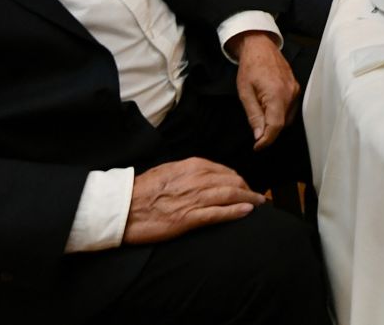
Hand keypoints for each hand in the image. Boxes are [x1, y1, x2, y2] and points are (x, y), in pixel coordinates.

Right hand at [123, 158, 262, 244]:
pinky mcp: (189, 218)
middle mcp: (197, 179)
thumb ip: (188, 172)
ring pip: (231, 195)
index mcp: (192, 166)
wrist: (123, 207)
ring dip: (249, 199)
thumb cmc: (142, 190)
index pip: (224, 171)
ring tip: (259, 203)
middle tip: (256, 196)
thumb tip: (203, 175)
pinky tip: (248, 211)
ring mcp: (195, 198)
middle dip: (247, 188)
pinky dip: (236, 211)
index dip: (237, 179)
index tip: (243, 185)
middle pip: (233, 181)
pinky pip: (219, 213)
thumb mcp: (168, 172)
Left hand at [230, 32, 297, 149]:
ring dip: (275, 122)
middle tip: (255, 130)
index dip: (266, 140)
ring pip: (287, 117)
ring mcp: (295, 90)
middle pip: (282, 124)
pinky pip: (290, 107)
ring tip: (260, 114)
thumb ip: (254, 116)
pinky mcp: (296, 88)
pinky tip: (268, 107)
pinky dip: (280, 113)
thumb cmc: (250, 67)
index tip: (257, 147)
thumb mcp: (245, 93)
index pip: (275, 126)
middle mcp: (290, 94)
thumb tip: (259, 136)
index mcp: (277, 95)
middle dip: (269, 131)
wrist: (260, 46)